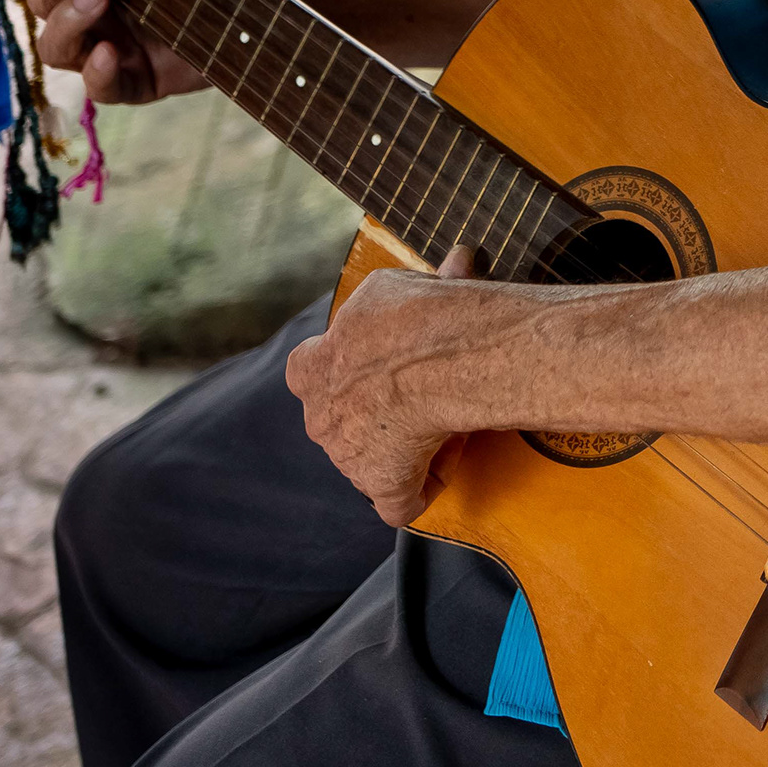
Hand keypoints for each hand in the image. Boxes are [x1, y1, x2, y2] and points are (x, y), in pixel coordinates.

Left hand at [287, 246, 486, 524]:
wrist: (436, 353)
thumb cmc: (411, 316)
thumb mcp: (392, 287)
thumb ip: (404, 293)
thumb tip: (456, 263)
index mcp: (311, 369)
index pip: (313, 374)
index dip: (350, 371)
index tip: (388, 364)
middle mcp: (321, 417)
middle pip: (344, 422)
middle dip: (381, 411)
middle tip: (427, 393)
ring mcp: (350, 457)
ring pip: (376, 457)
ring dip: (409, 445)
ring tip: (454, 420)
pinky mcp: (385, 485)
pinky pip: (400, 502)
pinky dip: (421, 492)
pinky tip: (444, 473)